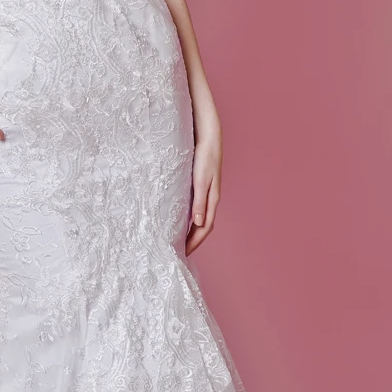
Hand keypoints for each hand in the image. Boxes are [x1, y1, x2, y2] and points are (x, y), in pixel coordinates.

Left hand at [185, 121, 221, 255]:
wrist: (209, 138)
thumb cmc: (204, 157)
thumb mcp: (201, 180)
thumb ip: (199, 201)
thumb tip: (199, 223)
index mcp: (212, 199)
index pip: (205, 228)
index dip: (195, 242)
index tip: (184, 254)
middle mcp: (211, 199)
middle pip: (204, 226)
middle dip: (193, 241)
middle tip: (180, 252)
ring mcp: (207, 193)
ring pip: (201, 218)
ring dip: (192, 231)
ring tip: (180, 240)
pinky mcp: (202, 186)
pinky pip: (197, 208)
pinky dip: (191, 219)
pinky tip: (182, 219)